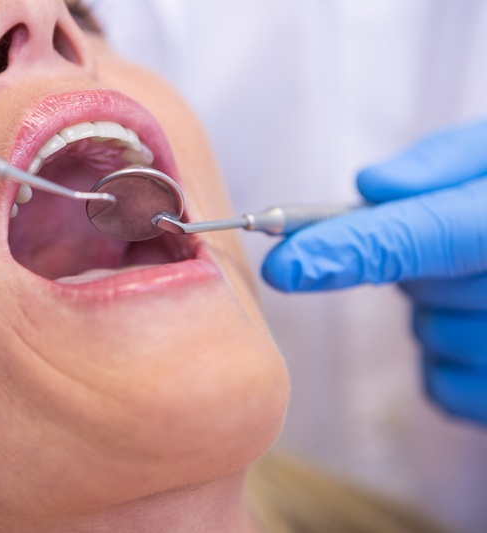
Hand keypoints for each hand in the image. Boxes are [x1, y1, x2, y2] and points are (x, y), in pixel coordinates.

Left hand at [262, 121, 486, 423]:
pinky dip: (448, 360)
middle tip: (470, 239)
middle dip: (419, 264)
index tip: (287, 265)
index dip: (351, 249)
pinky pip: (444, 387)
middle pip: (420, 288)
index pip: (425, 234)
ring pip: (429, 336)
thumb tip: (374, 187)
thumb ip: (448, 160)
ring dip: (438, 310)